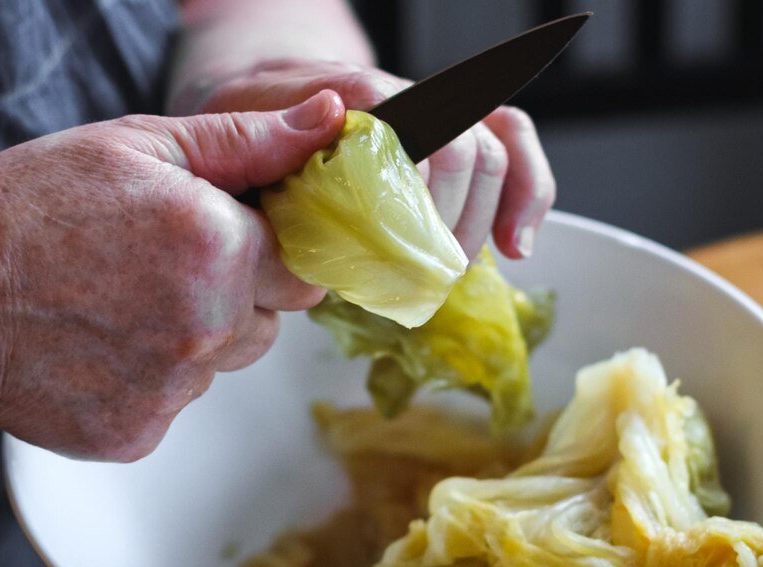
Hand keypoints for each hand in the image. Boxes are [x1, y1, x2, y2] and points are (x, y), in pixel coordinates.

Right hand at [0, 91, 345, 459]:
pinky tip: (102, 344)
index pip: (304, 269)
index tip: (234, 240)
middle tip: (162, 266)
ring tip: (124, 303)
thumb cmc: (26, 212)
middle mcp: (207, 328)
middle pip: (269, 321)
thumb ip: (247, 142)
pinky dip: (152, 378)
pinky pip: (177, 403)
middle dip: (236, 294)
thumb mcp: (139, 146)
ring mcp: (172, 391)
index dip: (270, 252)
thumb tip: (329, 125)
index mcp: (219, 249)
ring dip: (196, 337)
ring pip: (224, 364)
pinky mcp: (139, 434)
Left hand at [181, 59, 556, 259]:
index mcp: (356, 98)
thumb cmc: (247, 129)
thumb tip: (329, 126)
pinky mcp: (451, 140)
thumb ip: (266, 137)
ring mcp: (434, 117)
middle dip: (449, 222)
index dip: (415, 198)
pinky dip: (528, 194)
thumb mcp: (234, 137)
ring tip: (449, 269)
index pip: (410, 137)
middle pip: (463, 150)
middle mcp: (406, 99)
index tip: (402, 246)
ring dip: (480, 220)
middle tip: (420, 273)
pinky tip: (514, 246)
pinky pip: (512, 145)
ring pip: (494, 151)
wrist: (261, 98)